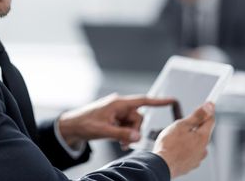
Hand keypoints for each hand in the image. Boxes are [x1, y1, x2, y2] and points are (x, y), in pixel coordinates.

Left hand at [58, 93, 175, 149]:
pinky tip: (119, 140)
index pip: (142, 101)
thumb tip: (138, 136)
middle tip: (125, 142)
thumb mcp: (104, 130)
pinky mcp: (115, 118)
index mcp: (118, 103)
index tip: (172, 100)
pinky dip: (126, 134)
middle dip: (135, 131)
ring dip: (130, 134)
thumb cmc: (84, 124)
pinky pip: (127, 126)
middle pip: (138, 118)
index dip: (158, 101)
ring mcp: (117, 112)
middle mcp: (119, 106)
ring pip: (133, 124)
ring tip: (120, 142)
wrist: (72, 126)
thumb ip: (122, 133)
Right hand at [153, 102, 214, 177]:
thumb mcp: (182, 125)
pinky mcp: (190, 164)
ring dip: (190, 138)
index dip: (208, 111)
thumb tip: (209, 107)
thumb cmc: (169, 145)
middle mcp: (203, 149)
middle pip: (203, 132)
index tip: (207, 105)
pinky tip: (175, 147)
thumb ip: (196, 116)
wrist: (161, 165)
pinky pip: (190, 152)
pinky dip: (185, 148)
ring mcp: (197, 158)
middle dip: (195, 126)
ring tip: (176, 137)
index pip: (211, 120)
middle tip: (182, 124)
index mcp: (203, 138)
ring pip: (196, 143)